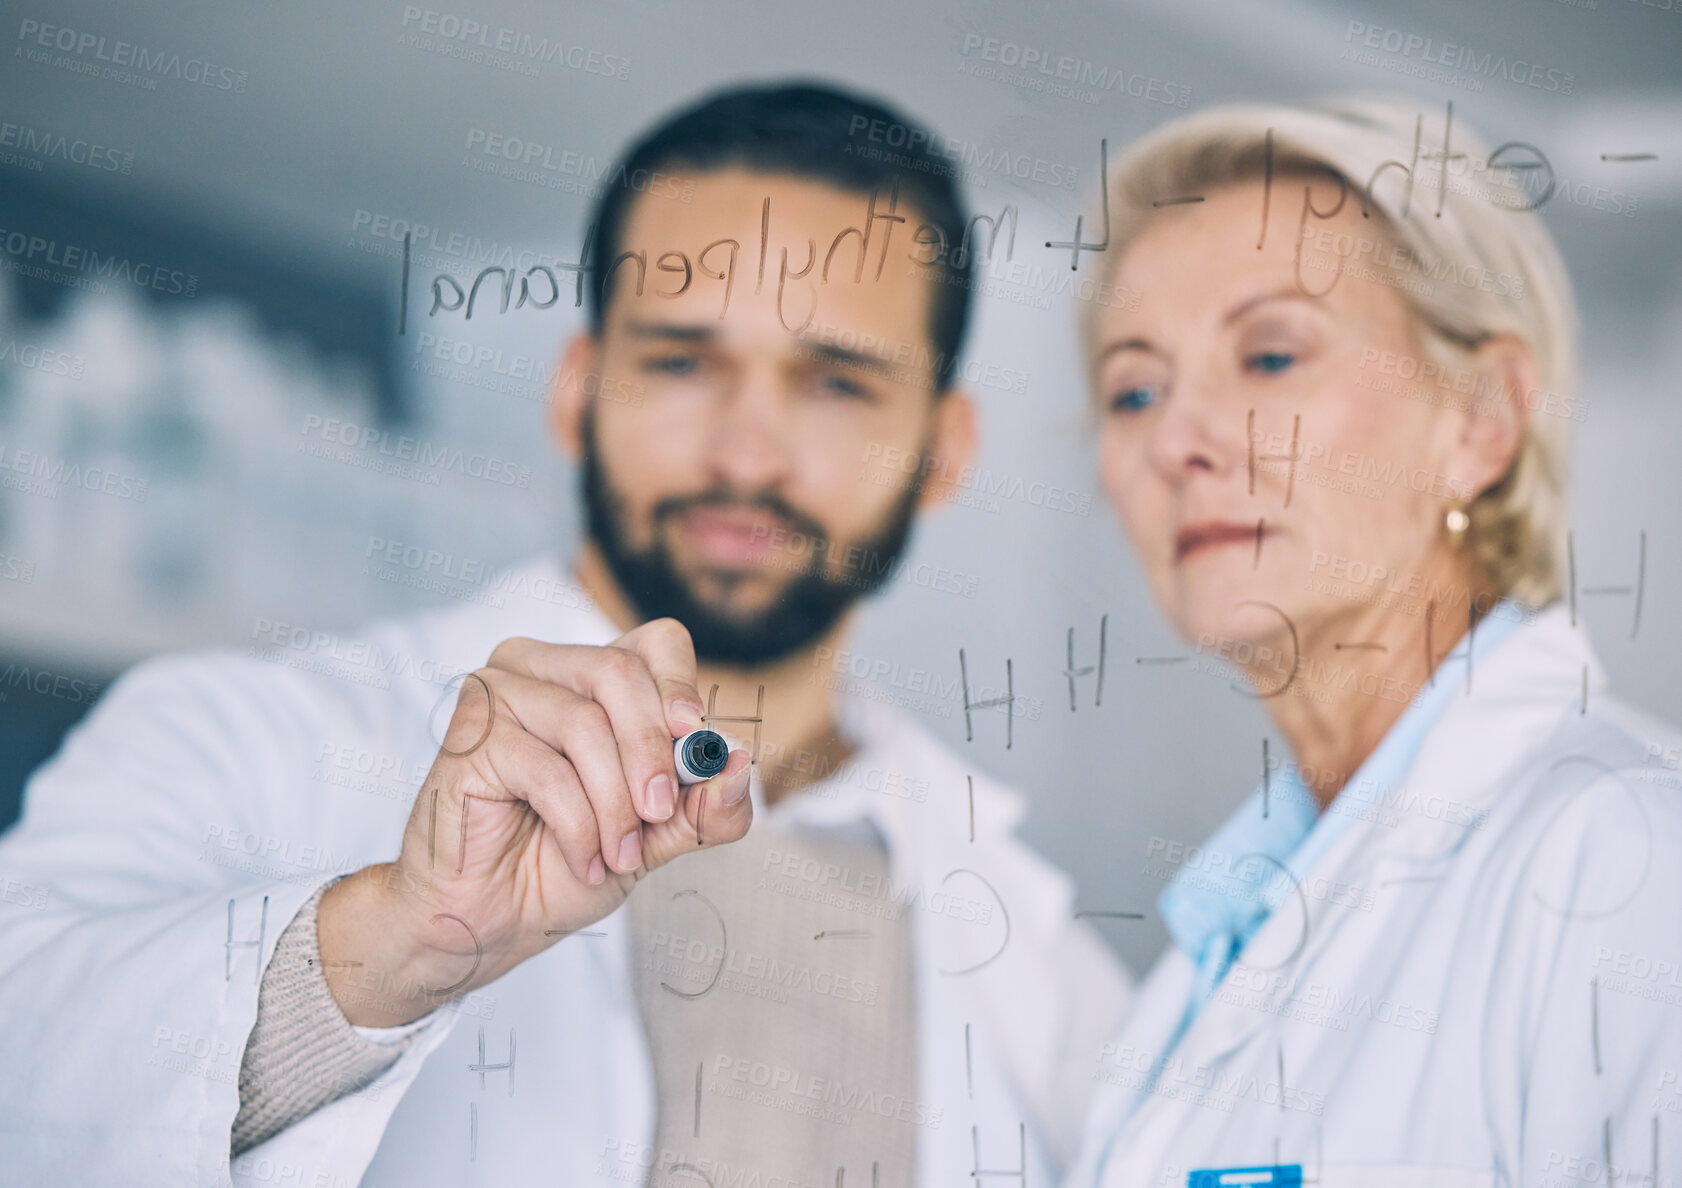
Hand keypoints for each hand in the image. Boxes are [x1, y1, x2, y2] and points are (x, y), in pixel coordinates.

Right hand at [317, 618, 752, 1025]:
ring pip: (584, 724)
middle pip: (619, 672)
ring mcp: (498, 694)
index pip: (656, 641)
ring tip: (620, 855)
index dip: (681, 685)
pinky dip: (578, 825)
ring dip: (614, 804)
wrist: (492, 920)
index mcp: (592, 675)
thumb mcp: (657, 837)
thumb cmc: (566, 864)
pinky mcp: (469, 737)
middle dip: (651, 753)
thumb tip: (741, 764)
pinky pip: (546, 769)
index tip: (694, 741)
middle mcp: (541, 667)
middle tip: (660, 814)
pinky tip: (584, 860)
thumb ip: (704, 806)